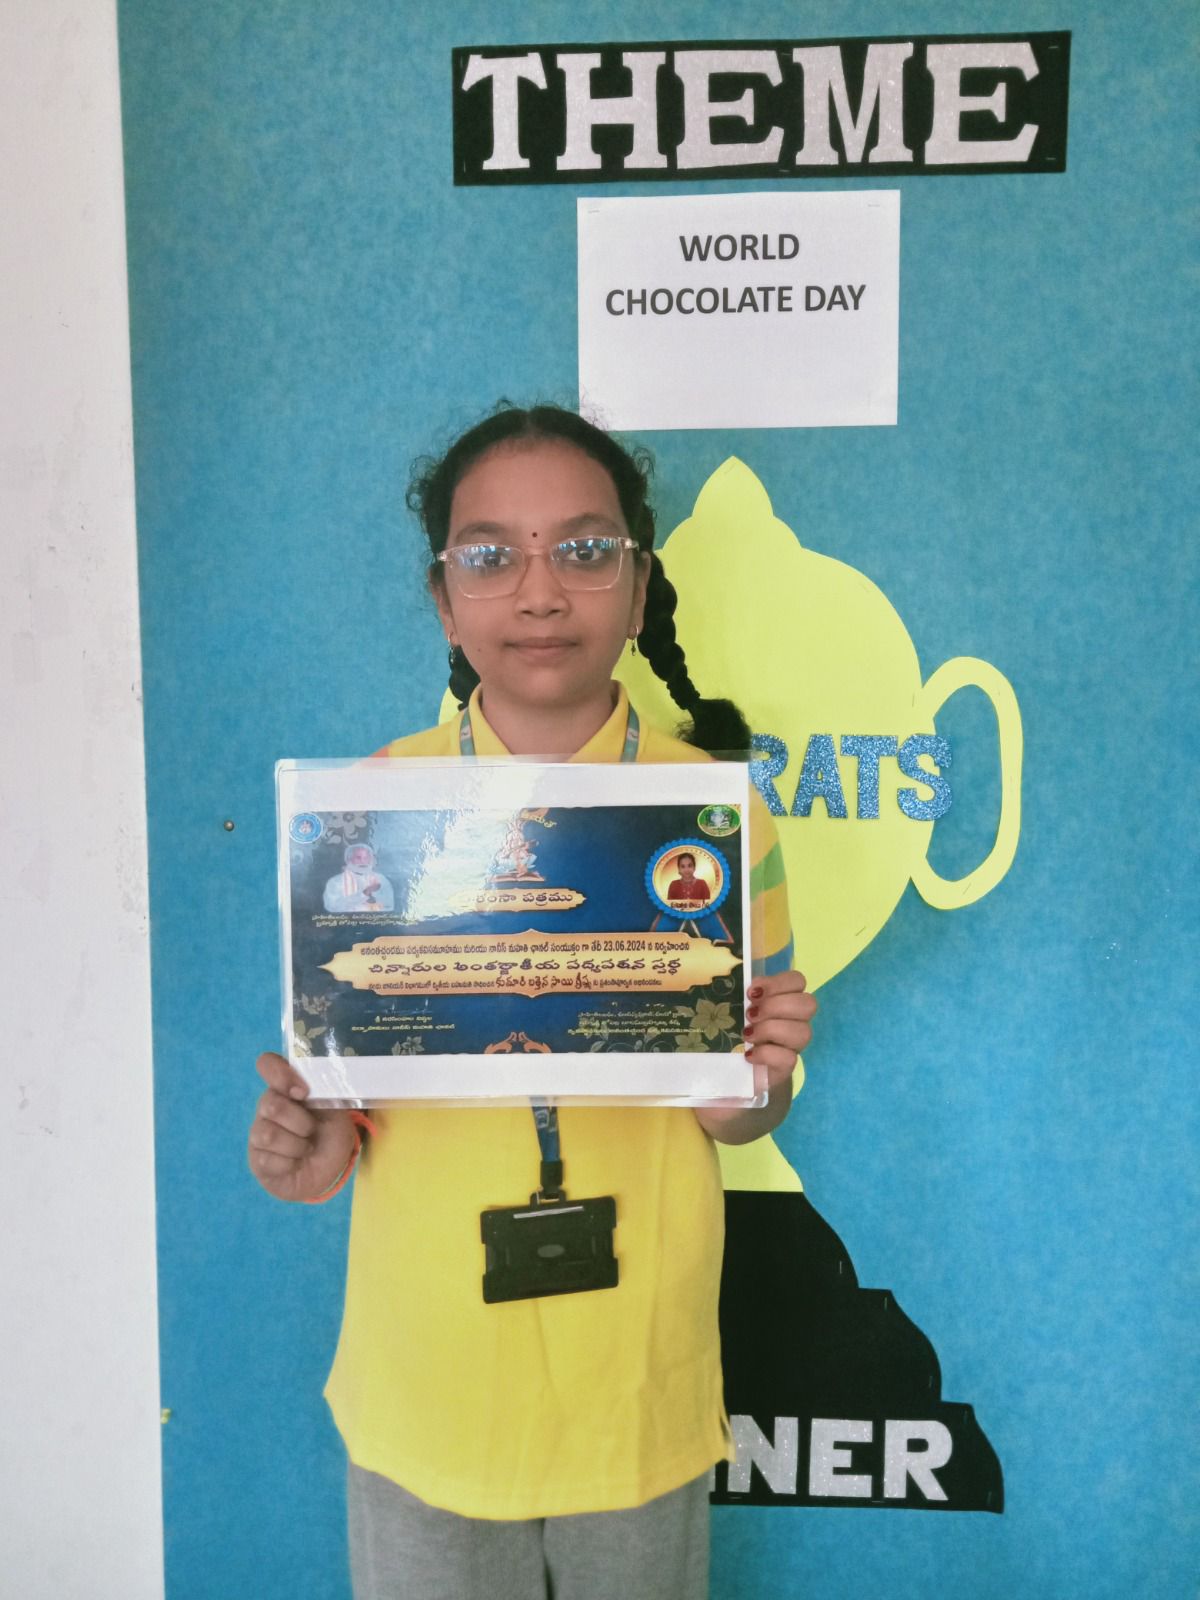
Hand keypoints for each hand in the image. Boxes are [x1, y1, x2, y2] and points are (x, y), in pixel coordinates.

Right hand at [247, 1052, 356, 1201]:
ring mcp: (258, 1134)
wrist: (329, 1169)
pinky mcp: (257, 1160)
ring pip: (268, 1134)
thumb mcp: (335, 1110)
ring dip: (297, 1145)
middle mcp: (267, 1107)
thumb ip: (323, 1092)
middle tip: (312, 1130)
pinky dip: (290, 1164)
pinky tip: (295, 1164)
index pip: (268, 1064)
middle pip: (270, 1105)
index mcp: (287, 1088)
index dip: (280, 1073)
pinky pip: (268, 1160)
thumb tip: (306, 1086)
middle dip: (301, 1122)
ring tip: (307, 1149)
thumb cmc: (330, 1134)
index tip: (303, 1092)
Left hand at [694, 970, 816, 1144]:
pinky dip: (767, 1054)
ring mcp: (788, 1050)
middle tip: (750, 1013)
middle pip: (808, 1003)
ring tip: (748, 1034)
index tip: (751, 990)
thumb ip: (724, 1001)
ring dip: (772, 1028)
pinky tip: (748, 1056)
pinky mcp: (781, 1074)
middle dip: (777, 1003)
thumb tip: (702, 980)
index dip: (779, 981)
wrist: (724, 1093)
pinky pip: (788, 1059)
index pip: (797, 981)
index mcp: (777, 1006)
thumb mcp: (722, 1021)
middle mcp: (789, 1026)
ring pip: (803, 1031)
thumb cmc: (722, 1050)